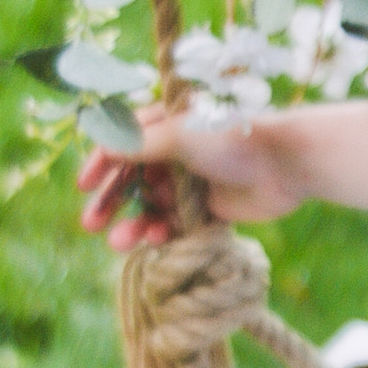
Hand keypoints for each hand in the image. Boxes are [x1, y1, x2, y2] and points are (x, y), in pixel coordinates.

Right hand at [76, 107, 304, 253]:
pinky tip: (155, 239)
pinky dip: (161, 233)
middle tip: (90, 224)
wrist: (284, 163)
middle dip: (109, 202)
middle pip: (130, 180)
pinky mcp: (206, 210)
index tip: (84, 185)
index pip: (122, 143)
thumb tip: (102, 146)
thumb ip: (139, 143)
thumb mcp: (179, 134)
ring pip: (149, 207)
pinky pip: (174, 225)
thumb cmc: (232, 137)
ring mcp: (189, 183)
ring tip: (120, 242)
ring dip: (132, 224)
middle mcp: (174, 153)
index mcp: (166, 125)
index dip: (101, 163)